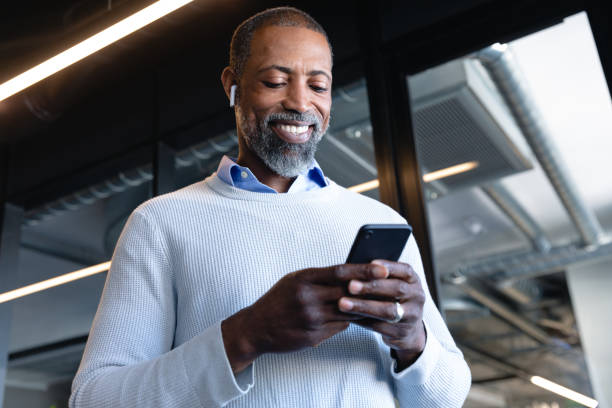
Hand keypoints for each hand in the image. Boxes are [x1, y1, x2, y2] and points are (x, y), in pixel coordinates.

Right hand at [222, 263, 388, 372]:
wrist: (256, 328)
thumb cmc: (277, 300)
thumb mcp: (294, 281)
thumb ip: (319, 278)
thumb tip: (349, 276)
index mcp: (303, 279)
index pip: (339, 271)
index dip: (363, 269)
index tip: (382, 266)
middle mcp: (308, 298)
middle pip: (347, 291)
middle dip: (371, 287)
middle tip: (392, 283)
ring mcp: (312, 318)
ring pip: (348, 311)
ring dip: (366, 307)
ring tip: (384, 301)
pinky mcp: (314, 335)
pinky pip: (340, 326)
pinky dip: (352, 321)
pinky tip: (363, 318)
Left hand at [337, 260, 426, 368]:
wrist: (408, 329)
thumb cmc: (392, 299)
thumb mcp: (392, 285)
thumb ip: (379, 277)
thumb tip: (354, 269)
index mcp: (413, 281)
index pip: (405, 270)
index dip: (389, 266)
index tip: (370, 263)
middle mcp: (417, 296)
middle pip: (396, 289)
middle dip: (371, 287)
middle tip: (350, 285)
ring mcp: (412, 316)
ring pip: (388, 311)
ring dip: (363, 306)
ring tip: (343, 303)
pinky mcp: (402, 332)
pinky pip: (380, 326)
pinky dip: (362, 320)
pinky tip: (347, 316)